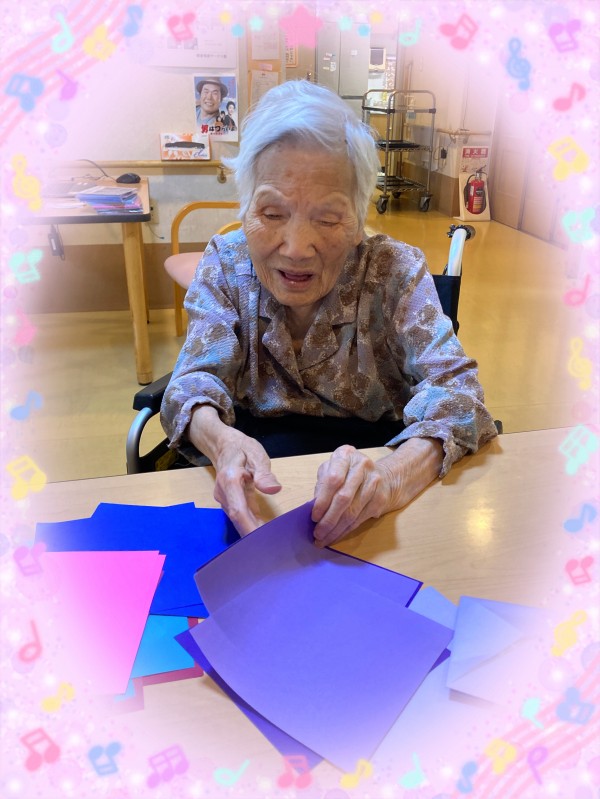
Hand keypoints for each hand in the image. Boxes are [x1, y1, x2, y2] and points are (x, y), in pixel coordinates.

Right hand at [188, 406, 280, 534]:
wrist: (223, 445)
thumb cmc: (242, 448)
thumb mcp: (257, 454)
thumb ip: (264, 473)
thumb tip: (274, 490)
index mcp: (230, 480)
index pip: (238, 510)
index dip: (249, 528)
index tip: (262, 541)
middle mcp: (223, 493)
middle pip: (238, 519)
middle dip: (253, 536)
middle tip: (272, 549)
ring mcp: (224, 499)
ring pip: (238, 520)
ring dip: (253, 531)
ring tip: (272, 544)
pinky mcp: (229, 502)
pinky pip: (240, 516)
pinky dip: (252, 525)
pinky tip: (265, 533)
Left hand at [311, 438, 443, 547]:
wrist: (385, 476)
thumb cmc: (349, 473)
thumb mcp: (332, 470)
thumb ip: (322, 485)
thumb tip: (313, 509)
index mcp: (345, 456)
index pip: (333, 480)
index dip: (322, 500)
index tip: (314, 517)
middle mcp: (362, 466)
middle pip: (343, 498)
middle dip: (329, 520)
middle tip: (318, 533)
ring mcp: (374, 482)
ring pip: (352, 512)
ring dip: (337, 529)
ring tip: (324, 539)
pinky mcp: (381, 498)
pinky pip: (360, 519)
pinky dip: (346, 530)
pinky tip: (337, 536)